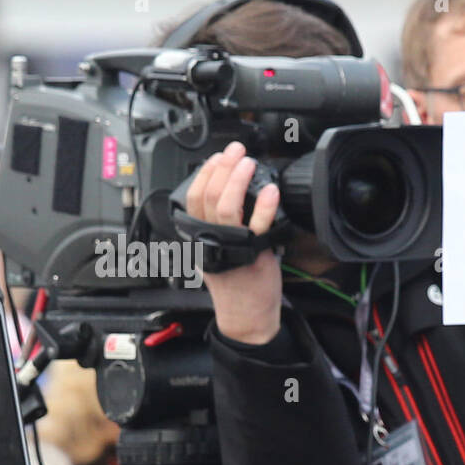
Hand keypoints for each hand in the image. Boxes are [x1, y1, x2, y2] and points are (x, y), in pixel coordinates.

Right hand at [185, 141, 283, 344]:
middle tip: (237, 152)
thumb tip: (227, 194)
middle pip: (208, 194)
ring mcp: (231, 245)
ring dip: (238, 179)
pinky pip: (258, 225)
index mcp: (198, 234)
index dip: (207, 171)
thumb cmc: (234, 281)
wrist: (246, 313)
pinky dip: (264, 205)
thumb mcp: (215, 249)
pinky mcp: (253, 253)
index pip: (193, 195)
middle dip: (223, 166)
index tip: (220, 156)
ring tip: (249, 163)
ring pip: (226, 204)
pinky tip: (271, 191)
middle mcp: (210, 238)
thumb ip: (215, 225)